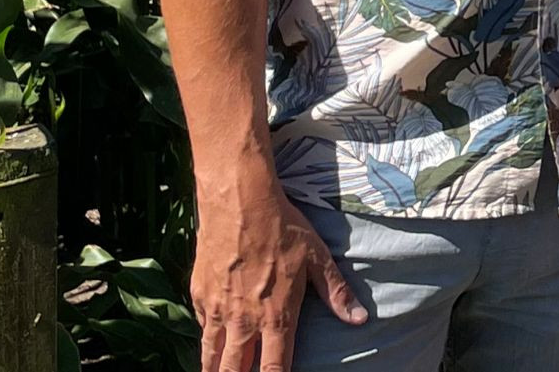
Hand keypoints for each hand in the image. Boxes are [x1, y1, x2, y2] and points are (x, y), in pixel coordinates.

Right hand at [192, 177, 365, 371]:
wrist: (239, 202)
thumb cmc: (282, 227)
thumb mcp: (316, 257)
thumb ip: (336, 292)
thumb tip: (359, 319)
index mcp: (276, 317)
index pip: (273, 370)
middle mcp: (244, 322)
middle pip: (235, 371)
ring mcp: (218, 311)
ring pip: (210, 358)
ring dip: (215, 370)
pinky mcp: (199, 296)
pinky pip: (201, 329)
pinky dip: (206, 341)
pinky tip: (210, 343)